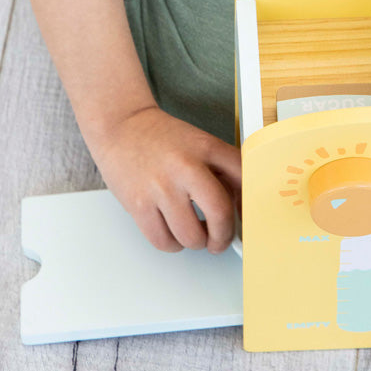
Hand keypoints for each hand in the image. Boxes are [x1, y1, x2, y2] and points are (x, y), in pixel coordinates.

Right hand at [94, 106, 241, 253]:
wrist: (121, 126)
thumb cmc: (160, 137)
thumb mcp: (198, 142)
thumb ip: (220, 169)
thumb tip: (238, 205)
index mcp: (206, 147)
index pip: (243, 178)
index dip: (249, 205)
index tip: (244, 217)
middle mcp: (185, 166)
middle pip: (220, 213)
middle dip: (224, 236)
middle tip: (221, 240)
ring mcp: (161, 187)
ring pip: (192, 236)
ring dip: (196, 242)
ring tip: (193, 232)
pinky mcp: (139, 205)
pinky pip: (164, 241)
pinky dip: (172, 244)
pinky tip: (173, 231)